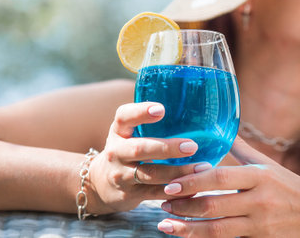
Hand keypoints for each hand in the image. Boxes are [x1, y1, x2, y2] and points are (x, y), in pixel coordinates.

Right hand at [87, 102, 211, 213]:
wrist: (98, 185)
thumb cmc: (124, 151)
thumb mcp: (127, 134)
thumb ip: (147, 122)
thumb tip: (189, 106)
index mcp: (118, 131)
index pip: (124, 117)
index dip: (141, 112)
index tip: (161, 110)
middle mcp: (116, 152)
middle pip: (140, 148)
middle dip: (167, 148)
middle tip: (192, 146)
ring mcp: (121, 175)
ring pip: (151, 174)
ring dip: (177, 172)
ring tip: (201, 168)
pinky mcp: (129, 195)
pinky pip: (155, 194)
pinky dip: (175, 192)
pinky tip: (194, 188)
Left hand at [157, 137, 299, 236]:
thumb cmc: (289, 186)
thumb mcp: (267, 165)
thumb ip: (242, 149)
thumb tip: (219, 129)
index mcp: (260, 176)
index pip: (220, 178)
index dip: (192, 182)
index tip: (171, 185)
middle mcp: (261, 201)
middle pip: (214, 206)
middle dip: (183, 206)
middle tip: (162, 203)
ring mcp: (262, 226)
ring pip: (218, 230)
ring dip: (188, 229)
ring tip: (166, 224)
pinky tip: (189, 237)